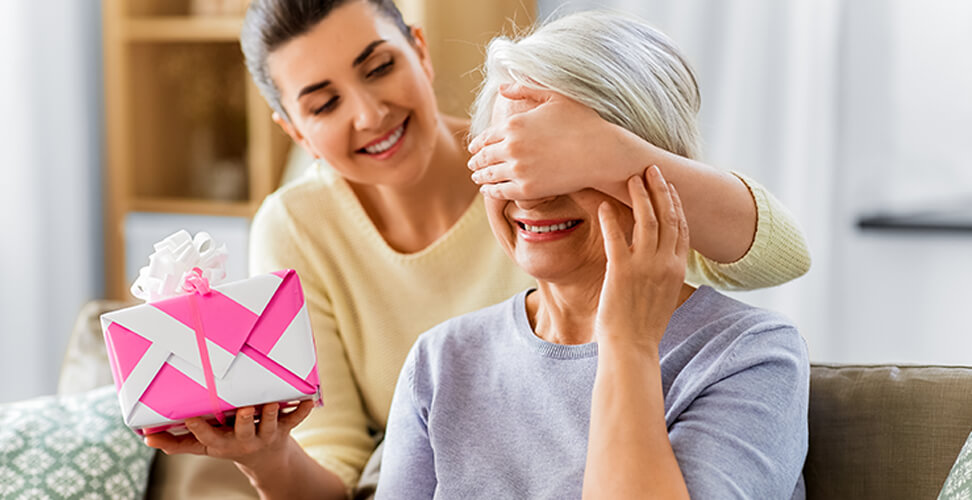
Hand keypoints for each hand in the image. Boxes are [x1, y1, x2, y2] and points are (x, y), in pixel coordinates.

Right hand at [144, 400, 313, 469]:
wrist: (265, 460)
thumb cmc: (228, 444)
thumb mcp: (202, 446)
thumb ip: (175, 442)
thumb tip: (145, 437)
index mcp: (221, 443)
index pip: (207, 437)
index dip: (199, 427)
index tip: (190, 416)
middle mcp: (244, 440)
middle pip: (242, 431)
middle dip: (242, 420)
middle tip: (241, 407)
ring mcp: (265, 434)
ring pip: (269, 424)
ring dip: (270, 414)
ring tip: (269, 400)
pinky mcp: (283, 427)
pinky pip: (295, 419)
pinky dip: (302, 410)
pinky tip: (309, 398)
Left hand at [468, 84, 637, 199]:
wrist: (600, 152)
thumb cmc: (582, 122)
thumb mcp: (554, 97)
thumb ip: (525, 89)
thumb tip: (502, 86)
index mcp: (513, 124)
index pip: (484, 137)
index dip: (477, 144)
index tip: (474, 148)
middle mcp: (511, 146)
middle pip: (483, 157)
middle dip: (475, 161)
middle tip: (472, 165)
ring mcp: (518, 169)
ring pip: (488, 175)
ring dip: (480, 177)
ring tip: (478, 178)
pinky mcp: (527, 189)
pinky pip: (500, 192)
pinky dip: (490, 191)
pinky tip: (488, 190)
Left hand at [595, 166, 689, 351]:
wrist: (632, 347)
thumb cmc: (643, 324)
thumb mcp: (662, 294)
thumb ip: (662, 272)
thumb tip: (656, 258)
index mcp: (678, 269)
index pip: (681, 228)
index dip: (675, 203)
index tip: (669, 185)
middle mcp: (666, 264)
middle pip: (668, 217)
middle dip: (660, 189)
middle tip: (651, 169)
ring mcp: (645, 267)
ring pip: (647, 221)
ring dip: (639, 196)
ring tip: (631, 178)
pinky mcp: (621, 272)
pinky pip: (616, 237)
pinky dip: (610, 218)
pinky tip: (603, 205)